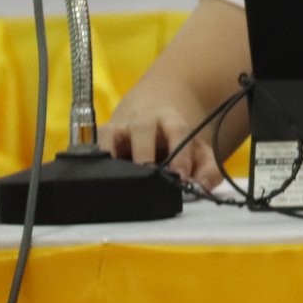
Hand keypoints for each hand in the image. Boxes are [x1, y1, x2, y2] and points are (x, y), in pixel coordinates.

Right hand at [103, 83, 218, 186]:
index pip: (177, 130)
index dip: (180, 154)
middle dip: (145, 155)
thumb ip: (208, 169)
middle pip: (143, 129)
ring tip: (122, 182)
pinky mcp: (100, 138)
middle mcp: (142, 119)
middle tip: (150, 179)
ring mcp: (118, 127)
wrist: (149, 116)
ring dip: (114, 157)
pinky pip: (93, 147)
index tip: (181, 177)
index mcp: (171, 120)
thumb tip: (201, 186)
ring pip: (111, 134)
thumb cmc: (174, 143)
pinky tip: (100, 179)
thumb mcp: (197, 152)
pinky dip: (94, 161)